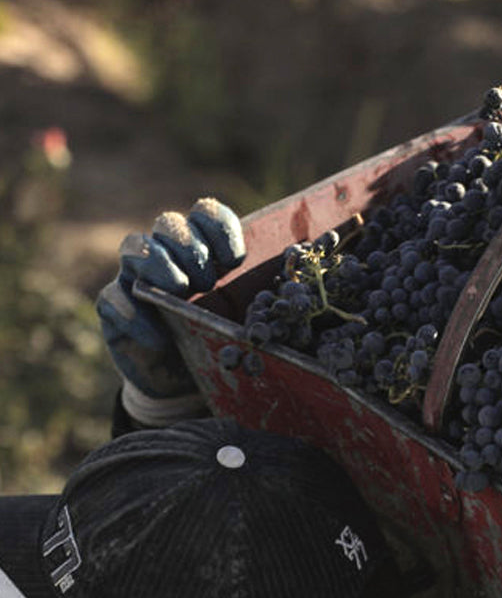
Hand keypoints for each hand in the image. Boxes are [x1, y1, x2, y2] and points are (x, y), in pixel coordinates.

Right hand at [97, 197, 244, 423]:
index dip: (218, 226)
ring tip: (179, 293)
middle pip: (169, 224)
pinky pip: (112, 298)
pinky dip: (134, 315)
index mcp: (204, 250)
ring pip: (135, 247)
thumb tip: (293, 292)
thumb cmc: (221, 341)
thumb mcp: (244, 320)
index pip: (206, 214)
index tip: (236, 259)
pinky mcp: (115, 308)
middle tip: (207, 282)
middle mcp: (168, 255)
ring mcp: (138, 278)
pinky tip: (158, 337)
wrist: (187, 383)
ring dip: (159, 265)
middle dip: (190, 248)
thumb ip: (260, 299)